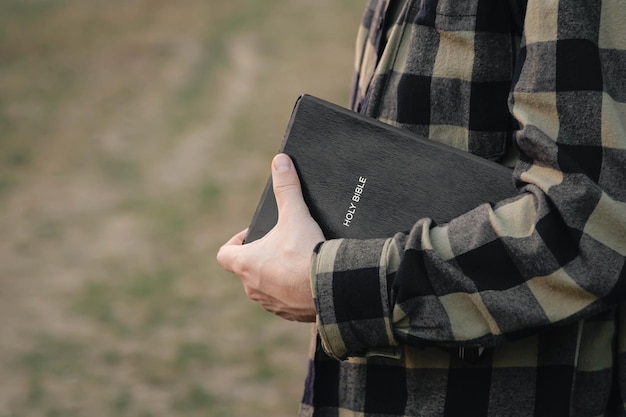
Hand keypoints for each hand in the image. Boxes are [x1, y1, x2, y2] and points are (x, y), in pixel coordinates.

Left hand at [216, 154, 324, 321]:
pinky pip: (285, 302)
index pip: (224, 254)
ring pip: (265, 288)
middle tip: (281, 244)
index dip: (235, 242)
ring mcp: (270, 304)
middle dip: (261, 257)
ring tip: (297, 262)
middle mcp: (252, 288)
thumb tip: (280, 160)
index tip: (252, 235)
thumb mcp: (295, 215)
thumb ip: (286, 187)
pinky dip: (292, 292)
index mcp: (245, 264)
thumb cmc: (305, 253)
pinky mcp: (289, 315)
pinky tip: (309, 281)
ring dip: (275, 276)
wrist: (331, 289)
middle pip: (246, 270)